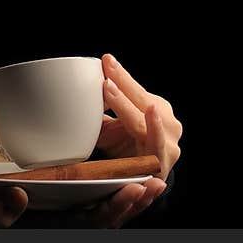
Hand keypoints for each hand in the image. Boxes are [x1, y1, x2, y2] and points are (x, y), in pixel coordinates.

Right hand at [0, 181, 167, 228]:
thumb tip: (17, 195)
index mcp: (49, 231)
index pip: (89, 224)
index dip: (114, 209)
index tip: (134, 188)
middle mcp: (62, 228)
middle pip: (106, 220)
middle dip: (133, 204)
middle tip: (157, 183)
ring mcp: (63, 220)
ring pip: (104, 212)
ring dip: (130, 198)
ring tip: (154, 179)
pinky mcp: (61, 209)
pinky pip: (94, 203)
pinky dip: (113, 192)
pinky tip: (129, 177)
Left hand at [96, 53, 182, 181]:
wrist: (143, 182)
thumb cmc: (127, 149)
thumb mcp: (111, 128)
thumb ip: (99, 113)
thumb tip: (74, 95)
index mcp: (155, 108)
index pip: (134, 89)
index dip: (120, 75)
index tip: (105, 60)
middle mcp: (167, 122)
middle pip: (140, 100)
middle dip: (122, 84)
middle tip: (106, 70)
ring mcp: (168, 141)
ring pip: (144, 119)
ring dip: (125, 104)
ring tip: (112, 88)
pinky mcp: (163, 160)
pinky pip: (156, 144)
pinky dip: (153, 128)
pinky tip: (152, 113)